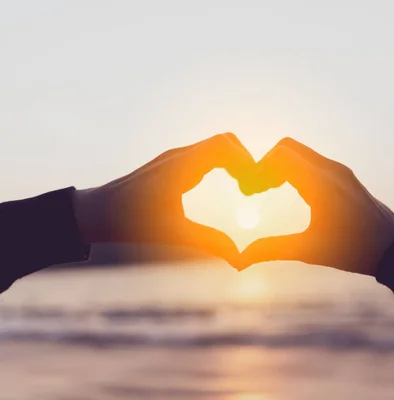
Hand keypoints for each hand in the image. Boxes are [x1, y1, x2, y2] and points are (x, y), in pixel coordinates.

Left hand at [73, 133, 253, 266]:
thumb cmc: (130, 223)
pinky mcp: (174, 163)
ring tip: (243, 189)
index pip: (224, 146)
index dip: (246, 162)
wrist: (95, 212)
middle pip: (225, 141)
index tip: (252, 189)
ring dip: (234, 162)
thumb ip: (208, 243)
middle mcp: (179, 156)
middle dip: (245, 160)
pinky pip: (207, 154)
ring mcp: (176, 157)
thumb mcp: (172, 234)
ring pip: (217, 145)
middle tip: (251, 189)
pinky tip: (227, 186)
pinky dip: (223, 164)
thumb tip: (238, 259)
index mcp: (180, 167)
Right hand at [239, 138, 393, 275]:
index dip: (259, 169)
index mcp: (321, 184)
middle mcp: (331, 170)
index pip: (280, 156)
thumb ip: (273, 250)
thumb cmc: (354, 251)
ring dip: (281, 165)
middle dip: (267, 163)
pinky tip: (291, 192)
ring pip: (301, 151)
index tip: (251, 193)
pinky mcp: (345, 175)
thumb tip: (240, 260)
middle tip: (258, 190)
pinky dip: (295, 168)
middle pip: (287, 146)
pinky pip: (312, 160)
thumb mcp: (310, 252)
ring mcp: (340, 170)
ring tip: (270, 191)